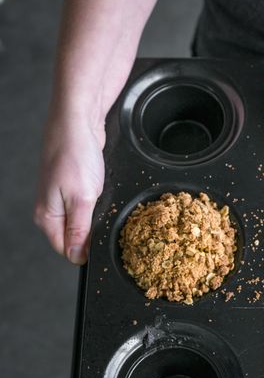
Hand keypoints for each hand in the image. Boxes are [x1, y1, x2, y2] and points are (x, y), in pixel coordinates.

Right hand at [34, 113, 105, 264]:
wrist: (78, 120)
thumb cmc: (75, 154)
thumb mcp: (82, 199)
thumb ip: (80, 231)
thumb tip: (76, 256)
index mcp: (47, 218)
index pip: (67, 251)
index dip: (87, 249)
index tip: (100, 235)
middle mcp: (51, 210)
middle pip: (75, 238)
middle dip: (94, 231)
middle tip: (102, 211)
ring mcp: (61, 199)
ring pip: (83, 221)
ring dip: (97, 215)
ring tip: (100, 197)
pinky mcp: (73, 188)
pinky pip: (87, 206)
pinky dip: (98, 201)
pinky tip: (100, 190)